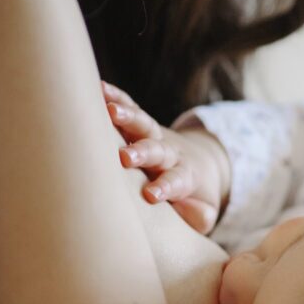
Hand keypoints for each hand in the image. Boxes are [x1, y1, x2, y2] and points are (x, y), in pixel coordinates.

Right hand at [103, 81, 229, 234]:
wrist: (202, 163)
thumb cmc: (194, 196)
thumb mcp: (203, 212)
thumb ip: (199, 216)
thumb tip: (188, 212)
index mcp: (185, 176)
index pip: (176, 181)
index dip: (165, 187)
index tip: (151, 195)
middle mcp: (170, 153)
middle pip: (158, 150)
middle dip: (142, 152)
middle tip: (126, 157)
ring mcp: (155, 136)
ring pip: (143, 124)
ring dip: (128, 117)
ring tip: (109, 110)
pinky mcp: (142, 124)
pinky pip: (131, 106)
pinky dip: (117, 97)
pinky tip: (100, 88)